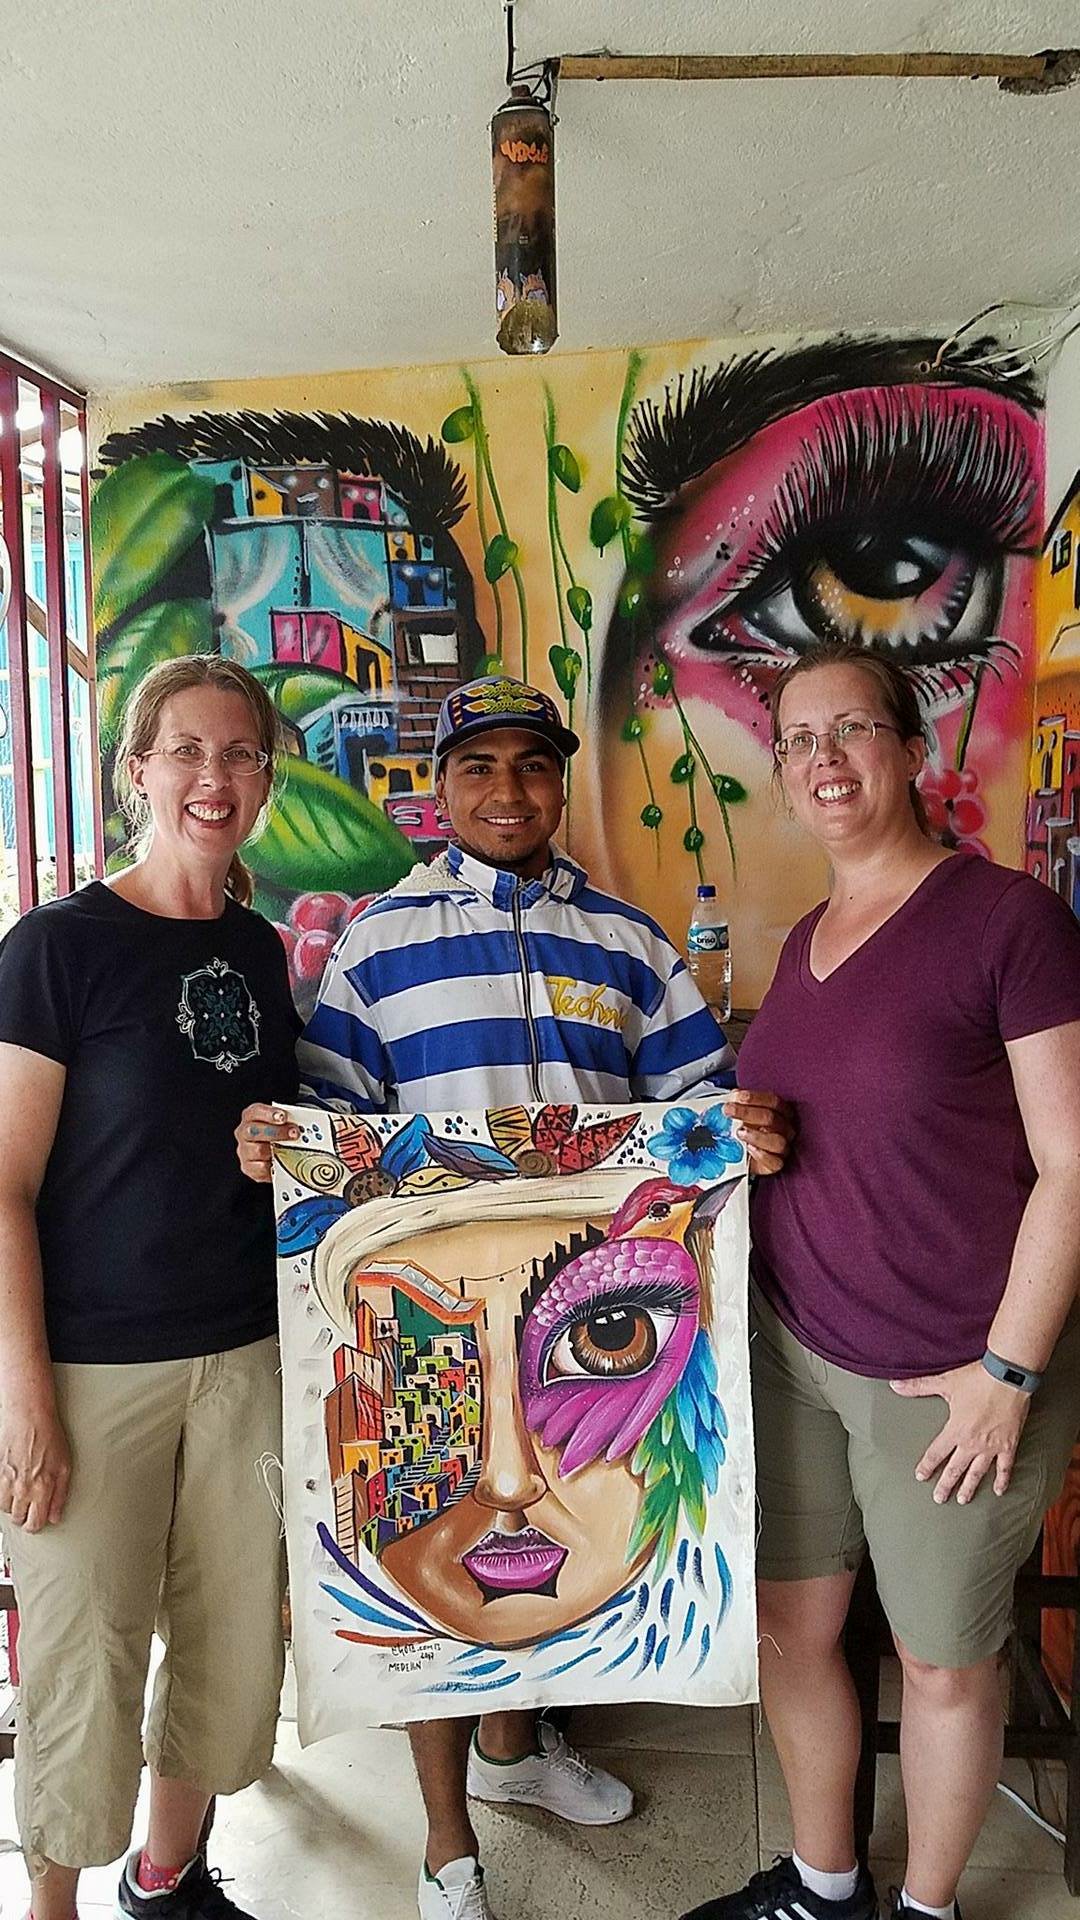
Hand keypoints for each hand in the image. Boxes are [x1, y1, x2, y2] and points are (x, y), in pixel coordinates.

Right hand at [0, 1397, 70, 1530]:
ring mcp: (6, 1481)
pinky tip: (11, 1485)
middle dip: (26, 1516)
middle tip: (32, 1505)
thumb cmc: (49, 1436)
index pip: (35, 1524)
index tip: (40, 1519)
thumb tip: (56, 1517)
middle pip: (18, 1519)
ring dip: (13, 1505)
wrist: (28, 1415)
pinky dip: (3, 1494)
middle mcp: (21, 1489)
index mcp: (41, 1489)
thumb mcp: (65, 1466)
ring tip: (22, 1493)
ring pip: (5, 1509)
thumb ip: (60, 1496)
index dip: (37, 1524)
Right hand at [235, 1102, 299, 1181]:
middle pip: (254, 1131)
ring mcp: (245, 1150)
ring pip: (257, 1150)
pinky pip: (260, 1168)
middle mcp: (244, 1133)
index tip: (283, 1116)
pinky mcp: (249, 1167)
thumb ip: (288, 1120)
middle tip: (294, 1133)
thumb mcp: (280, 1122)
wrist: (269, 1151)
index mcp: (251, 1117)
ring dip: (277, 1149)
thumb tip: (304, 1124)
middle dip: (276, 1132)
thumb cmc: (275, 1133)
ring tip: (291, 1149)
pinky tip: (282, 1162)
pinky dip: (272, 1165)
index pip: (255, 1112)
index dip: (269, 1113)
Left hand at [724, 1089, 795, 1176]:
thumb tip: (729, 1097)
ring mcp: (783, 1148)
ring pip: (778, 1141)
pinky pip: (776, 1162)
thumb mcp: (741, 1114)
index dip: (754, 1098)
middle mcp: (785, 1128)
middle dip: (747, 1112)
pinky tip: (748, 1148)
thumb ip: (738, 1104)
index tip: (736, 1097)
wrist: (743, 1155)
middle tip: (728, 1110)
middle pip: (772, 1118)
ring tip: (739, 1132)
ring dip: (756, 1136)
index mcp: (781, 1112)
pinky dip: (762, 1155)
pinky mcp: (777, 1165)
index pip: (773, 1102)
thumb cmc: (746, 1129)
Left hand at [890, 1360, 1031, 1503]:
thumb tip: (895, 1385)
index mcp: (955, 1430)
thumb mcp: (945, 1382)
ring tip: (963, 1500)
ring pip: (977, 1472)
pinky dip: (1002, 1480)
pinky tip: (999, 1491)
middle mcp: (972, 1443)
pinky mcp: (1009, 1444)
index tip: (921, 1477)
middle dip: (946, 1485)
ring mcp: (991, 1446)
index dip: (927, 1465)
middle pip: (955, 1469)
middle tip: (939, 1498)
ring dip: (969, 1487)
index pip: (936, 1453)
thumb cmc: (977, 1379)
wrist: (1008, 1376)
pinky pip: (1005, 1467)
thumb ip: (918, 1386)